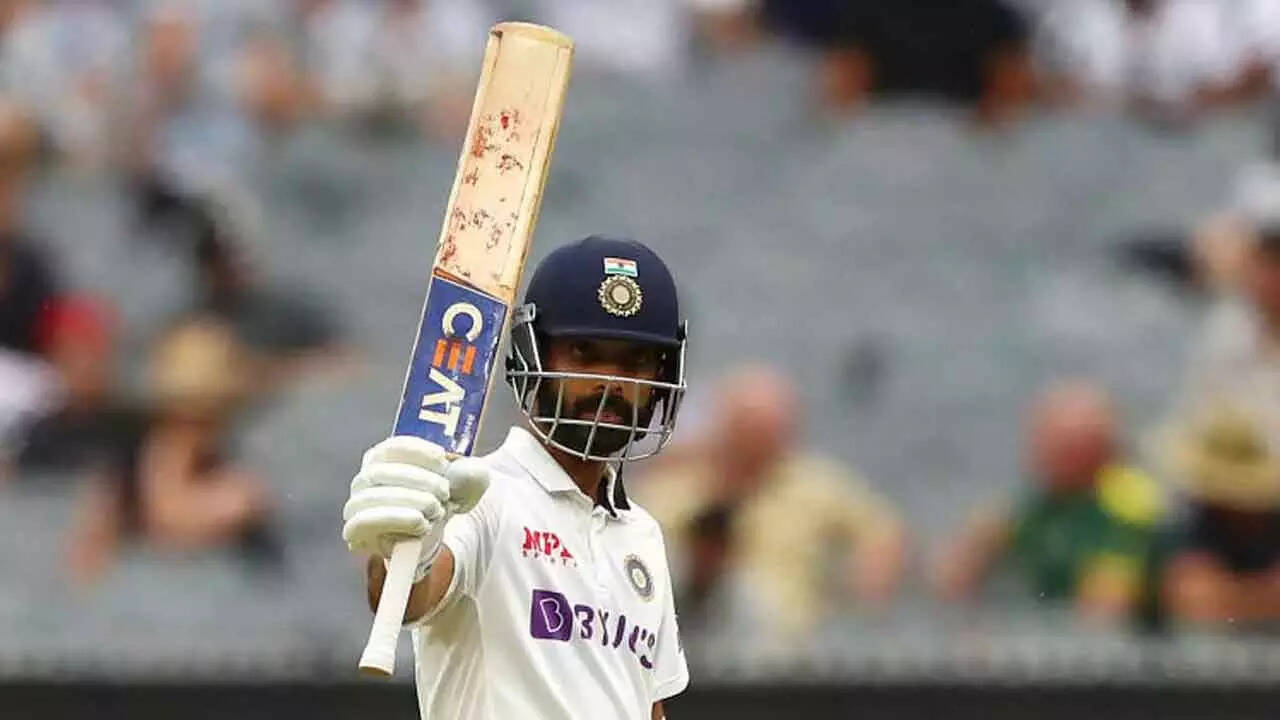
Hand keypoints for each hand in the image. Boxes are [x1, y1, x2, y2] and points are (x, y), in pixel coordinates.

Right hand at [341, 437, 489, 569]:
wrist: (428, 536)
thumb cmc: (439, 499)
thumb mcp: (462, 484)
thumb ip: (473, 473)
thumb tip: (476, 470)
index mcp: (384, 457)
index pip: (393, 446)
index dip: (417, 450)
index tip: (442, 458)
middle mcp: (364, 478)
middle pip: (381, 471)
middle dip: (418, 480)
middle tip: (444, 491)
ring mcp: (356, 504)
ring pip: (371, 497)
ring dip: (409, 501)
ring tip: (435, 510)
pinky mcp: (356, 531)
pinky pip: (363, 522)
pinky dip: (394, 520)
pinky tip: (420, 524)